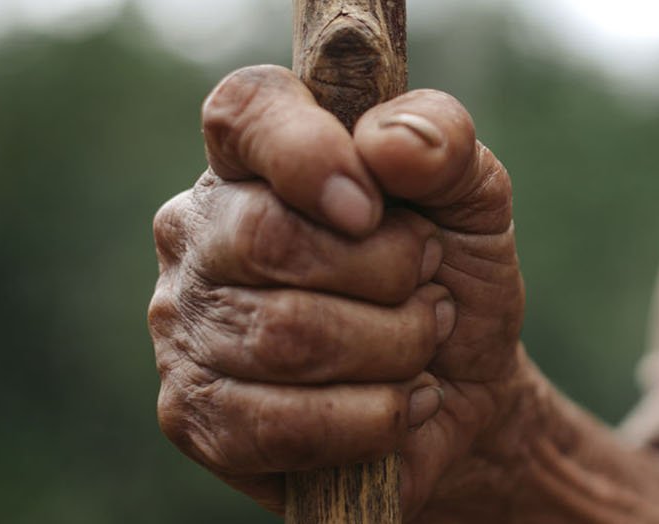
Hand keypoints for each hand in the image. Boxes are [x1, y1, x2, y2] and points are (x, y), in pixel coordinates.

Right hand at [148, 65, 535, 519]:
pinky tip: (402, 403)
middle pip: (268, 238)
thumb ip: (445, 143)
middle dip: (386, 272)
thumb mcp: (474, 199)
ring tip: (423, 346)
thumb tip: (388, 141)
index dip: (309, 151)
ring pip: (285, 337)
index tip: (373, 206)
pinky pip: (283, 424)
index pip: (244, 112)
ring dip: (395, 348)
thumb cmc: (452, 279)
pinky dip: (374, 418)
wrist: (466, 394)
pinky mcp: (195, 418)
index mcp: (253, 156)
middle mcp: (198, 231)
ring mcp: (183, 325)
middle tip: (430, 287)